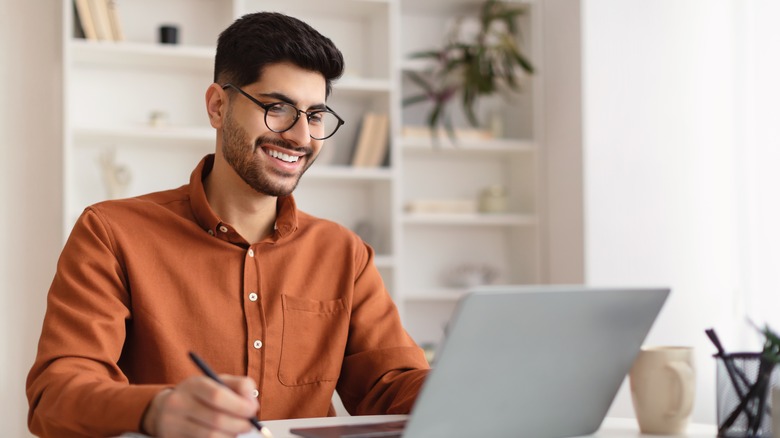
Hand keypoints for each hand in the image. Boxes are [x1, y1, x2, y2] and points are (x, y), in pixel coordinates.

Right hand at [144, 375, 258, 436]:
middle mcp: (178, 404)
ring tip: (235, 430)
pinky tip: (223, 435)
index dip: (239, 405)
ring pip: (211, 436)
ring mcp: (172, 425)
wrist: (165, 410)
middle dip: (239, 424)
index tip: (253, 410)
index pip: (217, 396)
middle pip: (216, 419)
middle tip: (249, 425)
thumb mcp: (217, 382)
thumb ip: (240, 386)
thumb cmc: (200, 396)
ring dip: (231, 435)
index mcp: (192, 385)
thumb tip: (252, 403)